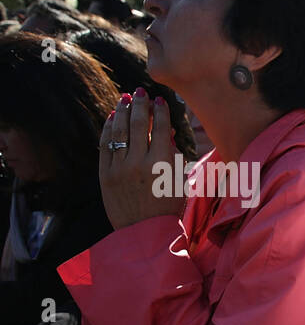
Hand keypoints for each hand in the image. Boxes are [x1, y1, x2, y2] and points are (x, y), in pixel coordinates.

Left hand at [99, 88, 184, 229]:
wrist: (143, 233)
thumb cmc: (167, 209)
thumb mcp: (178, 183)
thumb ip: (175, 157)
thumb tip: (169, 135)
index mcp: (161, 165)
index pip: (160, 130)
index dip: (160, 112)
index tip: (161, 100)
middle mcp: (138, 163)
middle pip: (138, 125)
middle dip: (140, 105)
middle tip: (141, 91)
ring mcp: (119, 168)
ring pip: (119, 131)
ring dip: (122, 111)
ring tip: (125, 98)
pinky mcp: (105, 174)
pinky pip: (105, 144)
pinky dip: (108, 128)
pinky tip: (111, 117)